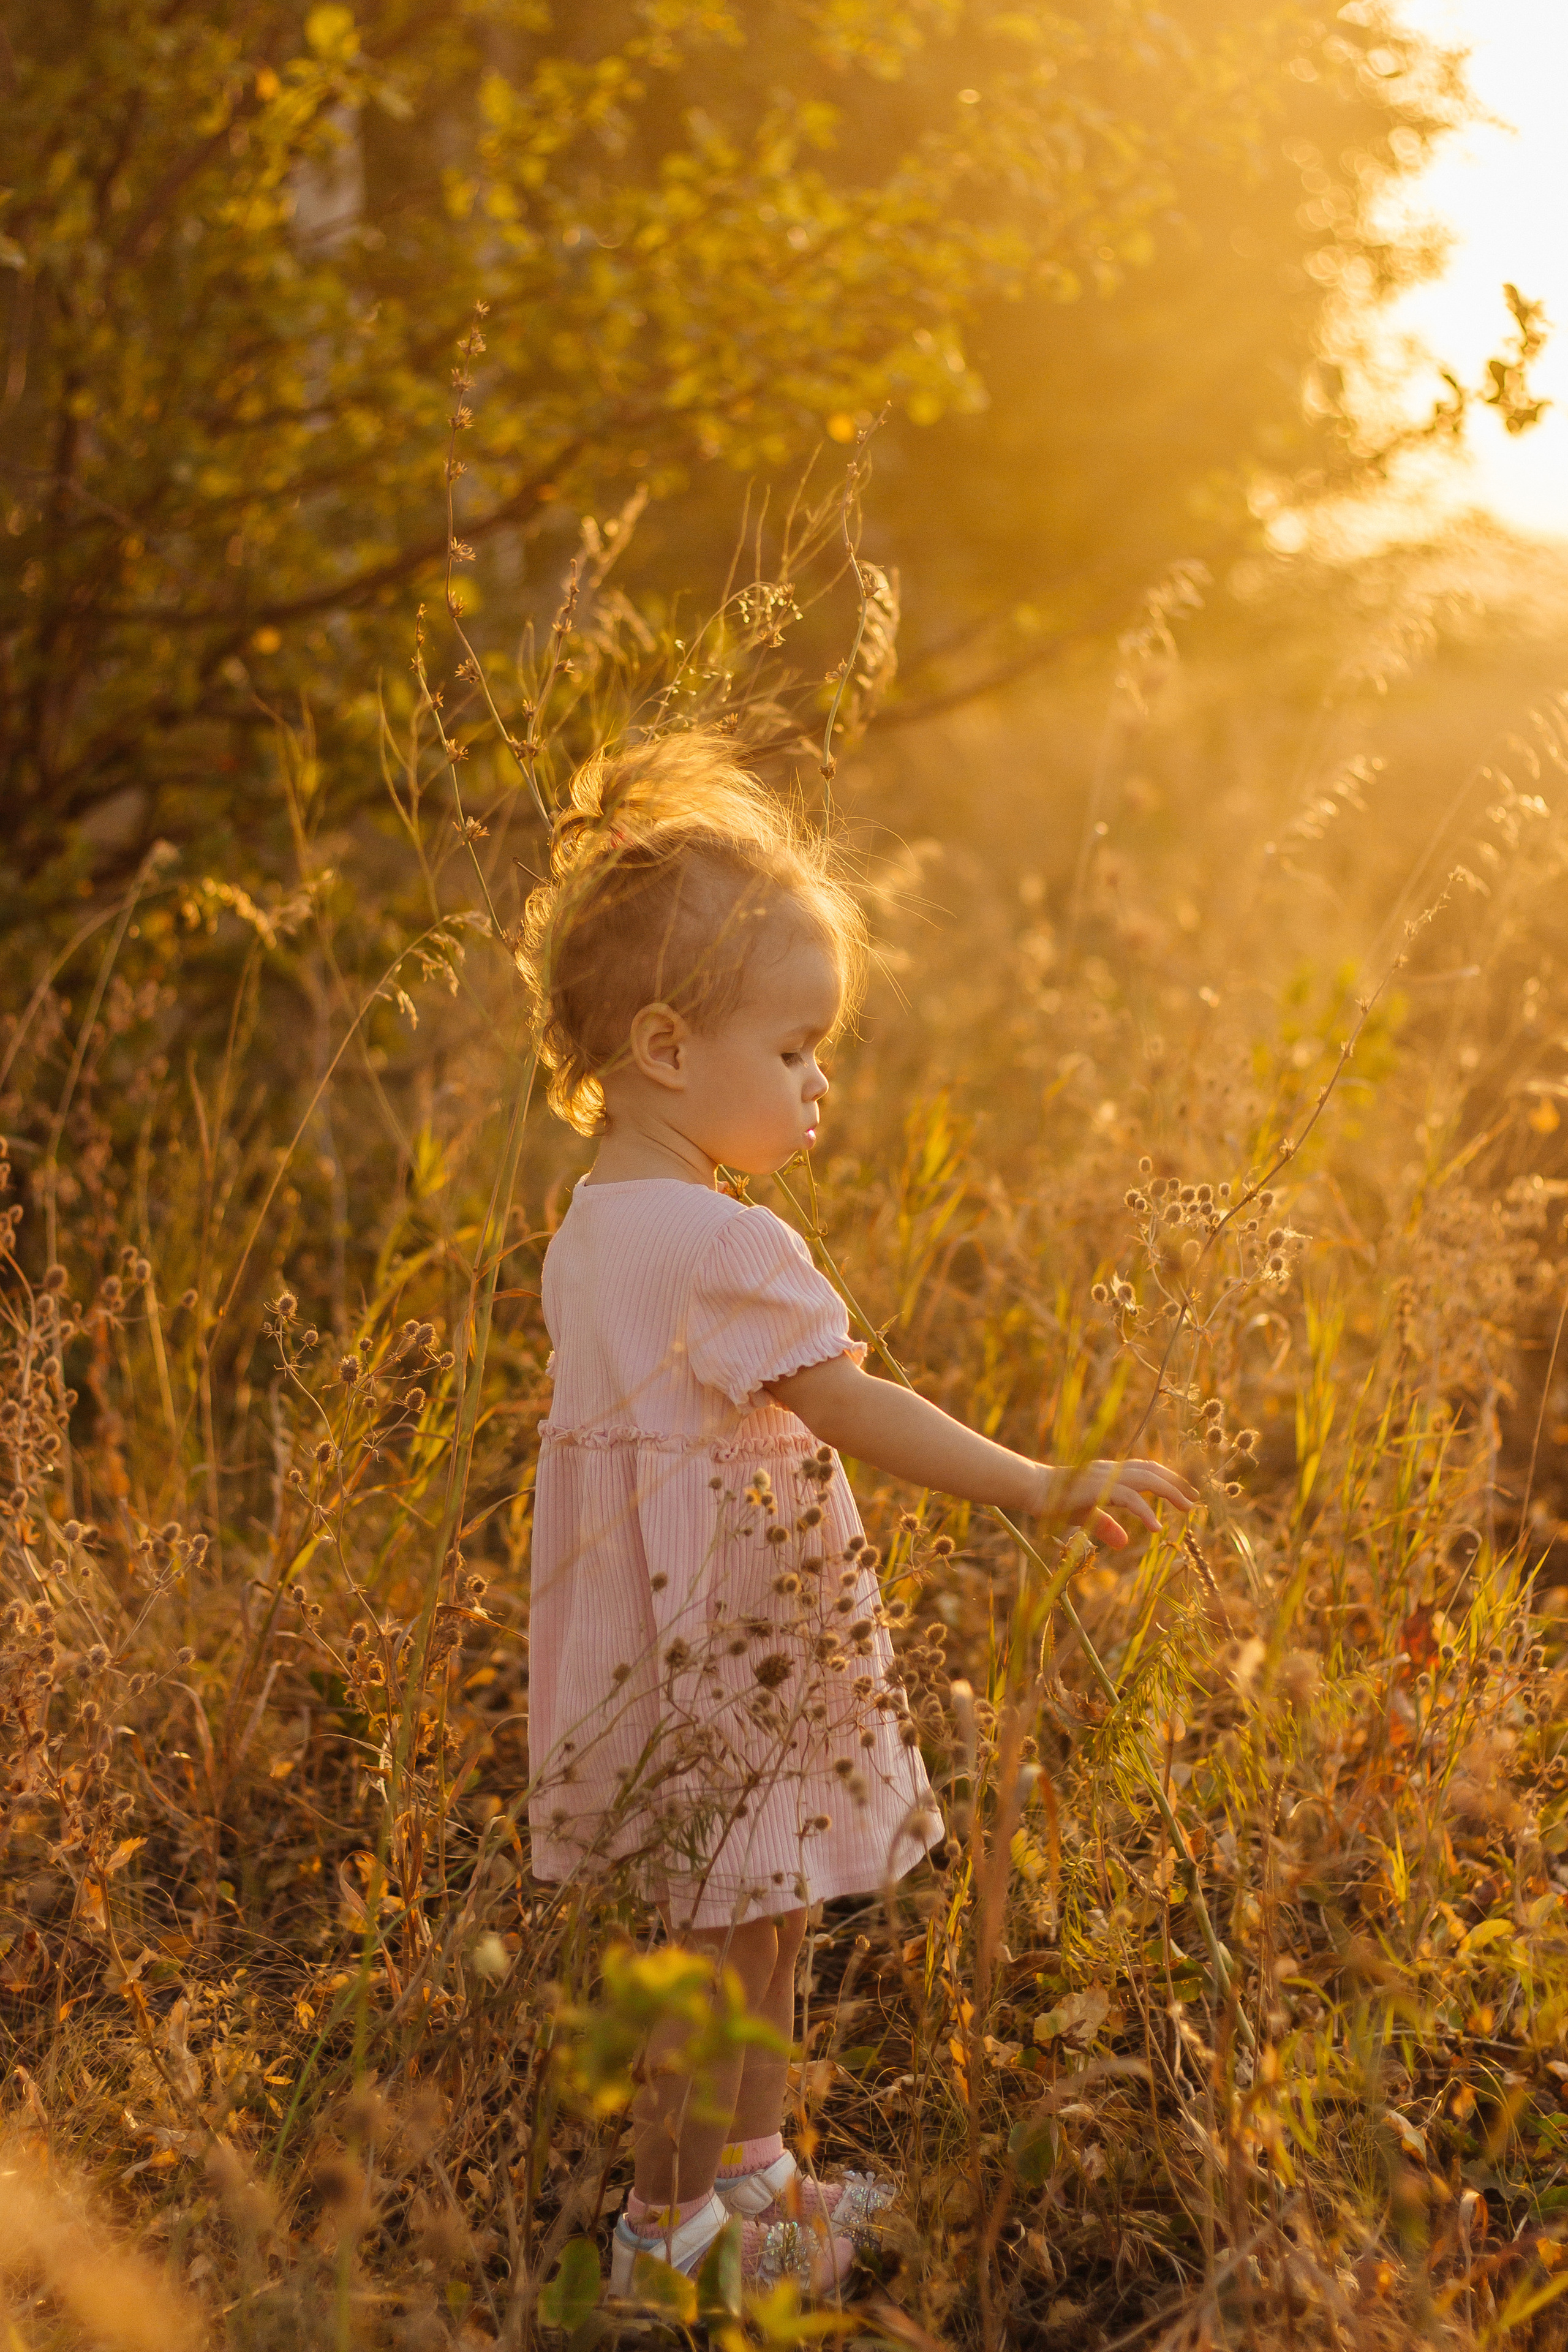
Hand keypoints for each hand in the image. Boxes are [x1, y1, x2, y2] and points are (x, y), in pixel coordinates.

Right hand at [1032, 1458, 1199, 1548]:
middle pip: (1152, 1471)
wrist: (1032, 1489)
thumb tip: (1123, 1543)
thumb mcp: (1086, 1517)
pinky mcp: (1098, 1490)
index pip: (1146, 1469)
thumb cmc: (1055, 1501)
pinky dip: (1145, 1511)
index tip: (1186, 1490)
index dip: (1168, 1477)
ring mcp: (1105, 1478)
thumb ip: (1106, 1527)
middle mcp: (1112, 1471)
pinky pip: (1128, 1499)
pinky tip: (1155, 1527)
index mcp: (1111, 1474)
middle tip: (1196, 1499)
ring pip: (1146, 1480)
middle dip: (1177, 1483)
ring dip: (1170, 1492)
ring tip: (1188, 1507)